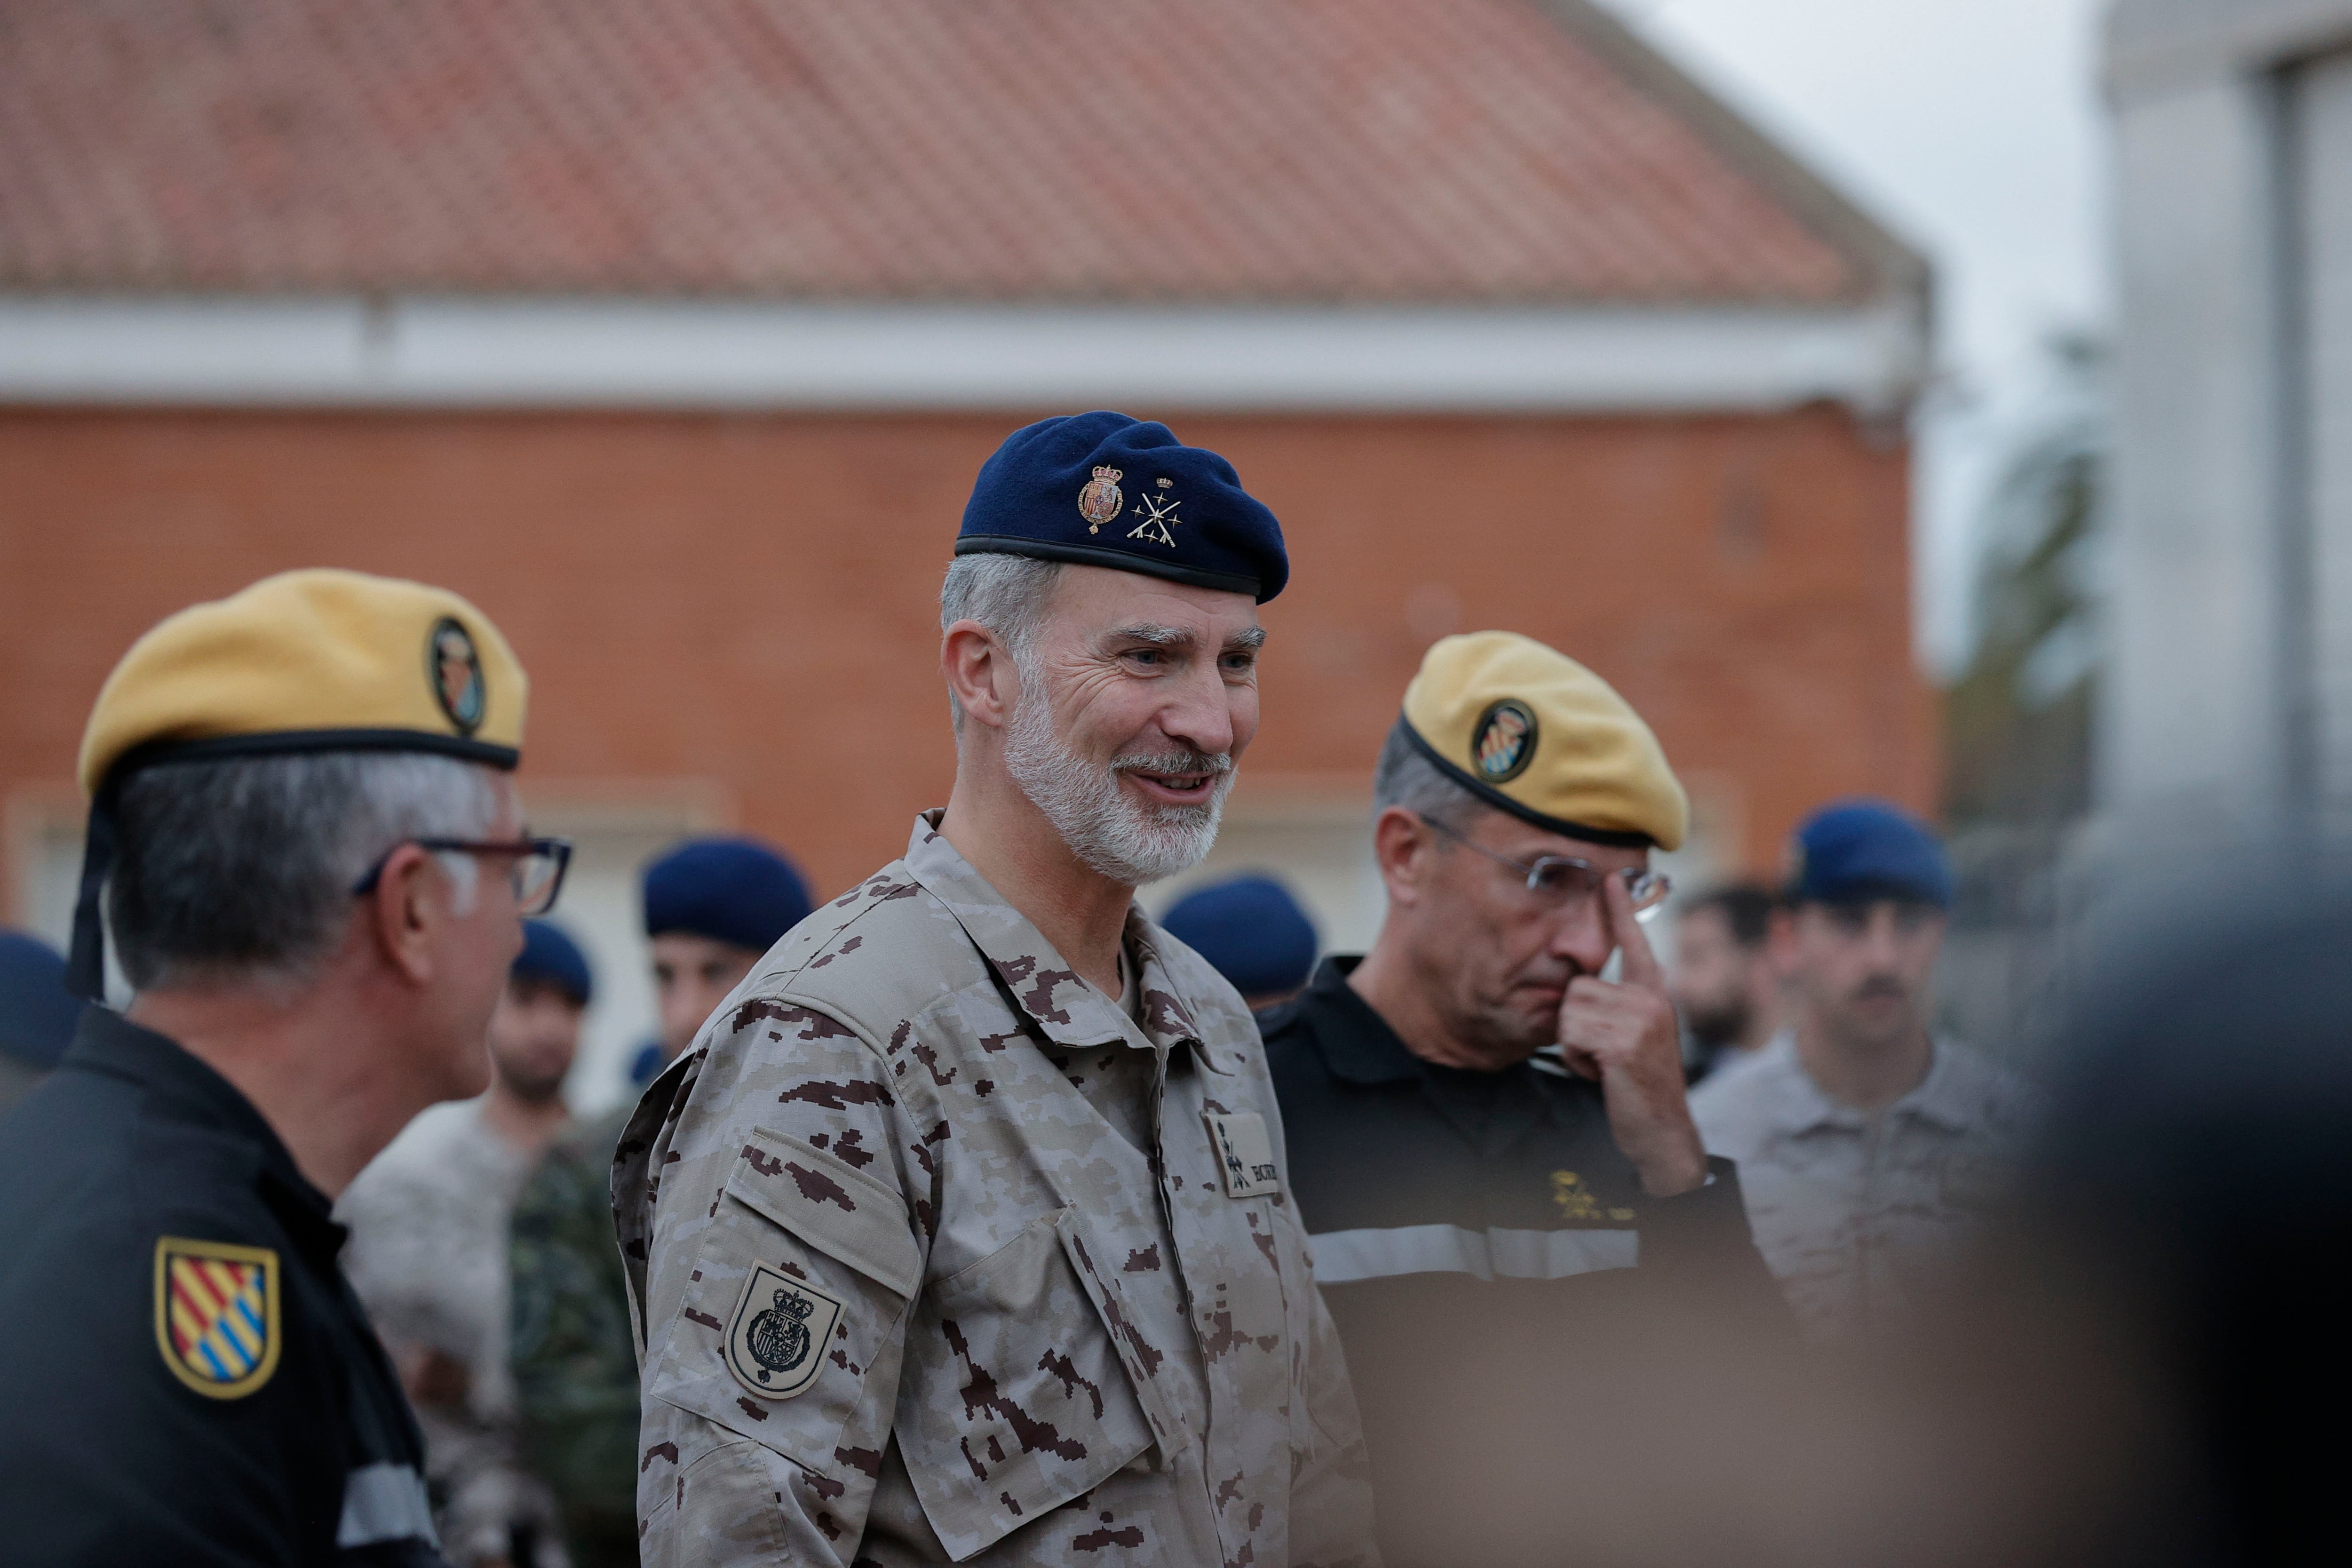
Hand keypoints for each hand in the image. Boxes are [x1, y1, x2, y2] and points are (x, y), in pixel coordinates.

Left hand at [1556, 871, 1707, 1196]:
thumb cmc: (1639, 1085)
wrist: (1662, 1131)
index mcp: (1653, 995)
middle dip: (1576, 1026)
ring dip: (1575, 1045)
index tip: (1611, 878)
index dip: (1620, 910)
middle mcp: (1650, 999)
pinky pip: (1571, 1035)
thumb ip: (1617, 1007)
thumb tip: (1583, 984)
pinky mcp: (1624, 1042)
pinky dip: (1577, 1061)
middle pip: (1578, 987)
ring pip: (1570, 1011)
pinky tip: (1603, 1075)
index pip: (1634, 944)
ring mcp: (1640, 1020)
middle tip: (1603, 1054)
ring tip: (1604, 1064)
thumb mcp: (1633, 1037)